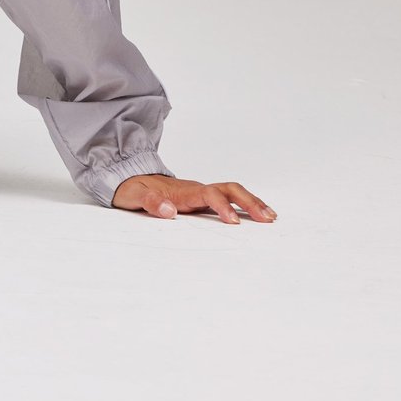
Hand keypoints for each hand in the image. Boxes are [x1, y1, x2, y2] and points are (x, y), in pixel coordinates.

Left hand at [112, 174, 276, 222]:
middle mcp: (196, 189)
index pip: (209, 194)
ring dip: (252, 202)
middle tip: (267, 219)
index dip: (223, 206)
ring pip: (232, 192)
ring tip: (271, 217)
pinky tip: (257, 215)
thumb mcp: (133, 196)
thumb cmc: (132, 188)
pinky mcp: (202, 198)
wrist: (128, 177)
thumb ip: (150, 203)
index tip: (234, 222)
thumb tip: (170, 211)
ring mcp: (201, 192)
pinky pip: (229, 198)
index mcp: (183, 190)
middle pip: (229, 189)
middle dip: (249, 202)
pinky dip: (245, 205)